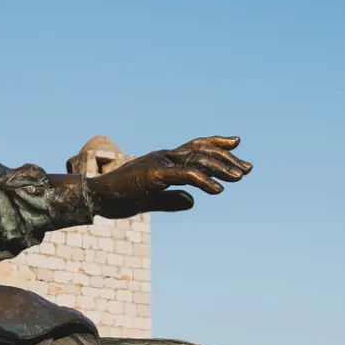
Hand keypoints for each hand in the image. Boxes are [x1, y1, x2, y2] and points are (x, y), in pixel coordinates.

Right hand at [87, 136, 252, 218]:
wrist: (95, 197)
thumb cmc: (120, 198)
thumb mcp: (151, 201)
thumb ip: (172, 200)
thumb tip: (192, 201)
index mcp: (164, 160)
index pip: (195, 147)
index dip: (216, 143)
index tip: (238, 145)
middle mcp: (164, 156)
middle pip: (201, 151)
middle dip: (227, 158)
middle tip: (248, 168)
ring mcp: (159, 164)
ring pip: (197, 161)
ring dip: (221, 168)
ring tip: (240, 177)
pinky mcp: (154, 176)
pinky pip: (185, 176)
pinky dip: (204, 181)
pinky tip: (218, 190)